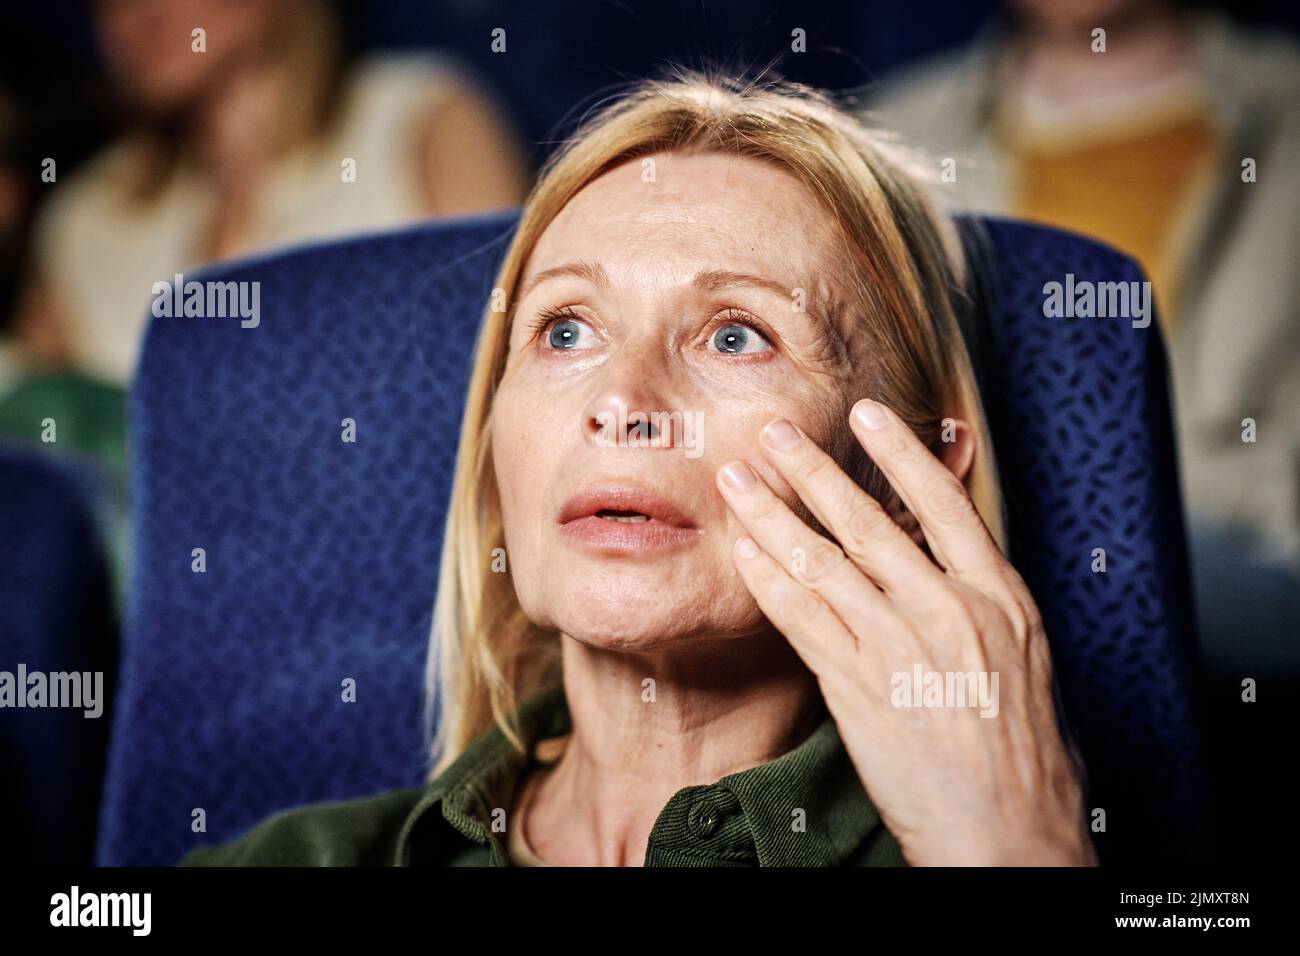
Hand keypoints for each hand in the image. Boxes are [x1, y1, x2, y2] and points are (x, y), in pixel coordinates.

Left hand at [715, 399, 1096, 865]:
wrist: (1008, 833)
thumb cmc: (1024, 757)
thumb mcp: (1024, 661)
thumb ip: (981, 608)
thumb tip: (944, 570)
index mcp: (1001, 598)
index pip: (944, 503)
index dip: (900, 453)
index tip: (868, 415)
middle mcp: (950, 610)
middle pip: (868, 522)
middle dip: (813, 470)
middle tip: (777, 432)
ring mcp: (900, 646)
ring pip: (822, 561)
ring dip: (771, 514)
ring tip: (738, 480)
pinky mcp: (859, 686)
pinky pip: (801, 617)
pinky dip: (767, 579)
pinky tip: (742, 551)